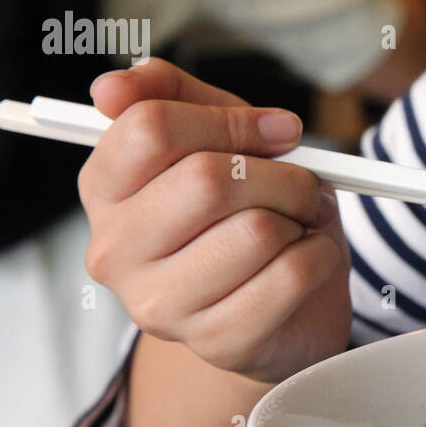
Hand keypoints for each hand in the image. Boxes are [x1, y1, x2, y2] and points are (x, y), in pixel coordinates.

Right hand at [78, 59, 352, 381]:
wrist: (278, 310)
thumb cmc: (245, 212)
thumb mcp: (215, 140)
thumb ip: (170, 94)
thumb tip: (115, 85)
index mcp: (104, 188)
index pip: (149, 128)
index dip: (230, 121)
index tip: (277, 131)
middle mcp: (115, 250)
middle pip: (207, 179)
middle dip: (281, 173)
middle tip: (305, 182)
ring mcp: (160, 305)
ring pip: (257, 229)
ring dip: (303, 216)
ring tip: (302, 223)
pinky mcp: (216, 342)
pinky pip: (291, 275)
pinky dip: (321, 256)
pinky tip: (308, 259)